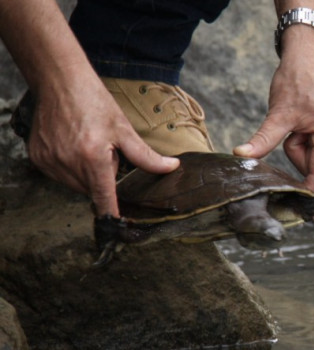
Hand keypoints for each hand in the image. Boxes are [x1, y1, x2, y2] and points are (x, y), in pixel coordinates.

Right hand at [0, 0, 178, 217]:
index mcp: (93, 159)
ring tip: (88, 145)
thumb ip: (146, 156)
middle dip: (103, 179)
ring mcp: (49, 162)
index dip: (114, 214)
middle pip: (92, 190)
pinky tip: (73, 146)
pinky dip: (69, 168)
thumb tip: (171, 168)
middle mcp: (68, 164)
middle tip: (105, 152)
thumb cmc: (94, 102)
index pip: (104, 198)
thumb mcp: (124, 129)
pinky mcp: (38, 158)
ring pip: (75, 185)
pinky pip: (59, 175)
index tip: (121, 227)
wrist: (60, 82)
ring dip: (86, 174)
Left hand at [234, 25, 313, 192]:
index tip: (288, 204)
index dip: (302, 189)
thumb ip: (263, 140)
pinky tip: (302, 118)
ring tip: (297, 118)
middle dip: (295, 150)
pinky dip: (303, 136)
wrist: (306, 54)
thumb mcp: (278, 114)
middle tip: (290, 126)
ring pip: (312, 154)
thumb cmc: (297, 79)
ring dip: (298, 142)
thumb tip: (241, 156)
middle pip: (312, 165)